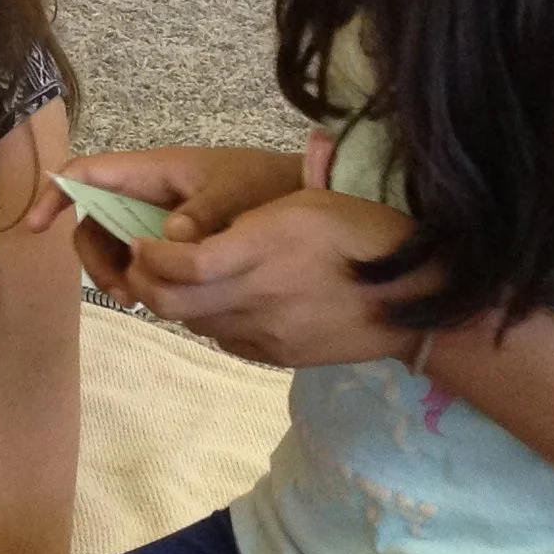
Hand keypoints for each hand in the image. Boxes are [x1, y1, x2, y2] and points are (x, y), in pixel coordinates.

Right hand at [23, 147, 303, 295]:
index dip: (55, 194)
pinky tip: (161, 300)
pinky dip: (141, 280)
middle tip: (121, 292)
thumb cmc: (268, 183)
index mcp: (152, 171)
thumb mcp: (240, 192)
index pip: (87, 173)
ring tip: (140, 301)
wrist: (304, 196)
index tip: (34, 228)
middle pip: (93, 220)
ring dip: (117, 274)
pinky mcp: (173, 243)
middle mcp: (146, 193)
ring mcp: (157, 218)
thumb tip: (167, 238)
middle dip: (95, 258)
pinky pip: (140, 260)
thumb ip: (205, 212)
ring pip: (114, 245)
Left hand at [115, 188, 427, 367]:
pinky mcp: (276, 354)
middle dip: (143, 283)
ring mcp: (268, 330)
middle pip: (175, 301)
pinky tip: (218, 299)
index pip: (185, 262)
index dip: (150, 256)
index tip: (139, 241)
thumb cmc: (364, 230)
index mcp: (268, 245)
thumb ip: (250, 216)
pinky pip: (223, 338)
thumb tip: (193, 229)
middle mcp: (261, 292)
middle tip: (137, 262)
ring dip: (172, 301)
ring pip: (193, 322)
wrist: (415, 296)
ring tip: (172, 277)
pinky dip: (207, 319)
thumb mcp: (310, 199)